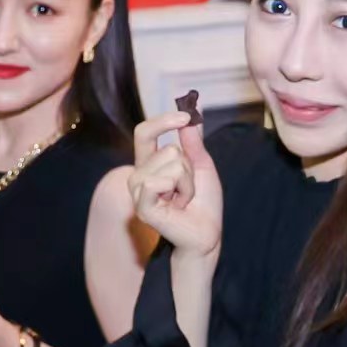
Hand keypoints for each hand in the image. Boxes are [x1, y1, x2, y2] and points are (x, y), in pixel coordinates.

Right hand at [127, 112, 222, 259]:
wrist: (208, 233)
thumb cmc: (203, 203)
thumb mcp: (200, 166)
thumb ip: (192, 140)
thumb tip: (192, 112)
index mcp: (149, 164)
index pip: (144, 132)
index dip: (163, 121)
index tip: (185, 116)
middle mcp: (139, 176)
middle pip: (169, 149)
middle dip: (189, 168)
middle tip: (187, 190)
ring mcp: (138, 191)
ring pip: (171, 162)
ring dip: (187, 182)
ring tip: (184, 199)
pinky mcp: (142, 206)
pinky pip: (160, 181)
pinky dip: (181, 190)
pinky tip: (179, 206)